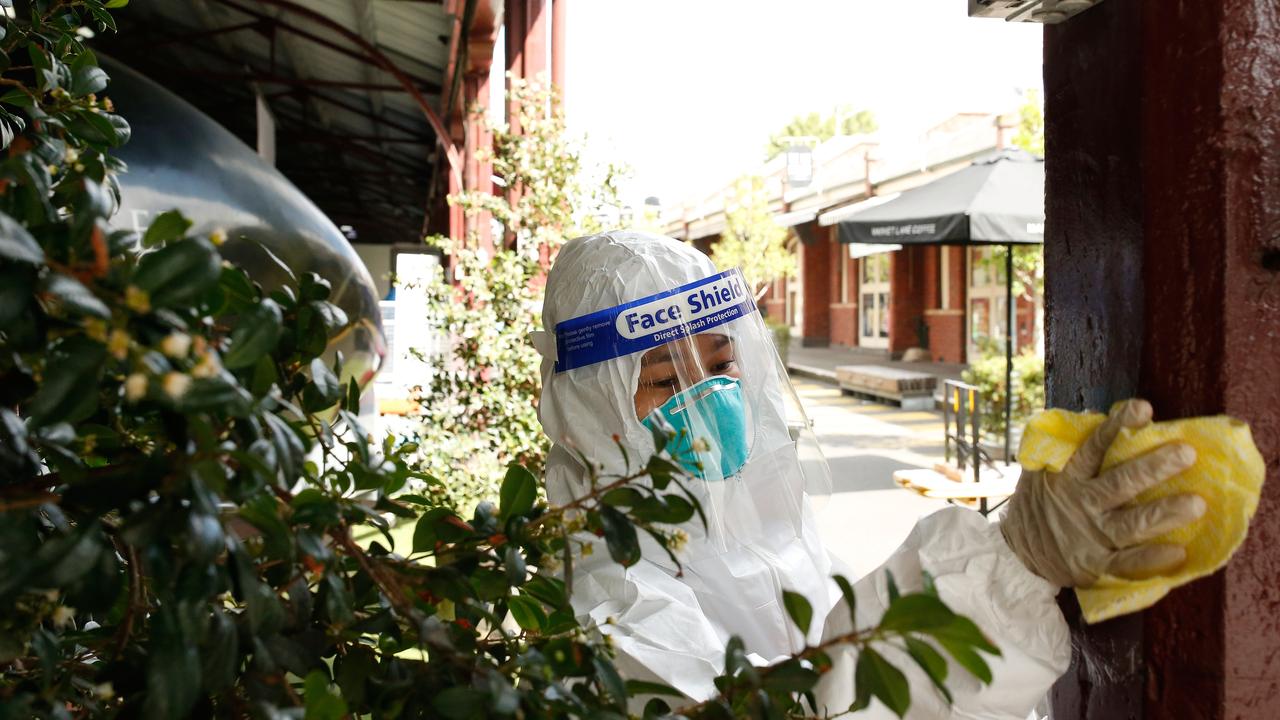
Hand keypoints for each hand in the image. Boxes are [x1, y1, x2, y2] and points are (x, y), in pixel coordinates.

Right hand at [1000, 399, 1206, 587]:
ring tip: (1198, 504)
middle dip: (1153, 468)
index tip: (1144, 409)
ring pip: (1130, 523)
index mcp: (1069, 476)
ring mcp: (1090, 534)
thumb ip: (1070, 448)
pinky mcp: (1095, 564)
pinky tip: (1178, 552)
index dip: (1117, 426)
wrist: (1016, 549)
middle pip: (1120, 483)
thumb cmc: (1043, 502)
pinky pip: (1125, 563)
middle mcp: (1081, 503)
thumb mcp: (1043, 471)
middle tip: (1186, 454)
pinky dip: (1150, 559)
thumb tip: (1098, 415)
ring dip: (1163, 513)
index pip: (1094, 446)